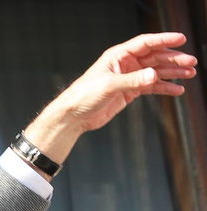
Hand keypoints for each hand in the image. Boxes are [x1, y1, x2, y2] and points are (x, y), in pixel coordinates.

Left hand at [25, 33, 196, 166]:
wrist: (74, 116)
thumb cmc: (83, 96)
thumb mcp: (109, 86)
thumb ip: (132, 81)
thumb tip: (153, 76)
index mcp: (118, 56)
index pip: (145, 43)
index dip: (163, 40)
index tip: (181, 39)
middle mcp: (125, 64)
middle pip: (155, 57)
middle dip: (173, 59)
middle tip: (191, 62)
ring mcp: (129, 78)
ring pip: (156, 72)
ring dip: (173, 73)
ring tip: (189, 74)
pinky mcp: (130, 92)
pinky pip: (152, 87)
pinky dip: (165, 88)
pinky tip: (177, 90)